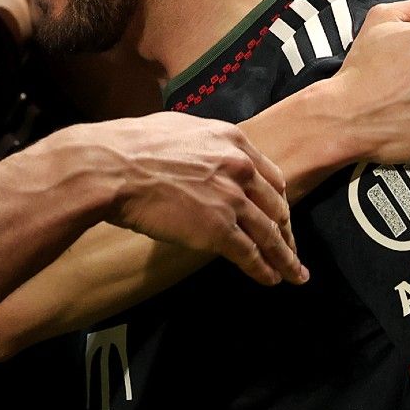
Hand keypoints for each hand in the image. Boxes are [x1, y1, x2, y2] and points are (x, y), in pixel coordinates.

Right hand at [62, 113, 305, 285]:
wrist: (114, 168)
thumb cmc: (133, 147)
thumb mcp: (180, 129)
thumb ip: (203, 144)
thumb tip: (200, 153)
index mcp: (232, 141)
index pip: (269, 175)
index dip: (276, 199)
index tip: (279, 213)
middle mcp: (240, 169)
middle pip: (275, 206)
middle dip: (286, 230)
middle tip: (291, 247)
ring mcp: (232, 200)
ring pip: (270, 234)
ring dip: (285, 257)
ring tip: (295, 274)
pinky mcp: (219, 230)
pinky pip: (250, 254)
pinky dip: (264, 270)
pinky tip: (272, 279)